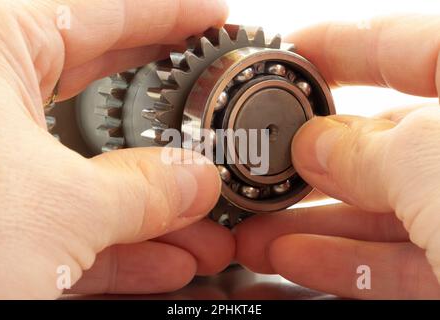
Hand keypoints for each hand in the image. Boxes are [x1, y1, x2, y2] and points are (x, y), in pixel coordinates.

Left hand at [0, 0, 231, 298]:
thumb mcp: (54, 210)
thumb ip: (140, 192)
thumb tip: (194, 181)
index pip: (104, 10)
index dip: (170, 14)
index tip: (210, 18)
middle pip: (99, 83)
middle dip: (165, 107)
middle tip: (207, 100)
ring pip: (84, 159)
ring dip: (150, 202)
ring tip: (201, 221)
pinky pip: (61, 213)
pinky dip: (113, 240)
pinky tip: (160, 259)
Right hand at [235, 15, 439, 298]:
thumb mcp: (438, 168)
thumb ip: (374, 151)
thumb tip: (317, 144)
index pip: (412, 47)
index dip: (345, 44)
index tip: (294, 53)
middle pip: (387, 144)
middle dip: (312, 160)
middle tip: (261, 168)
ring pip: (386, 210)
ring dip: (313, 222)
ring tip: (256, 230)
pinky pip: (403, 259)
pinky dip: (346, 262)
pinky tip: (294, 257)